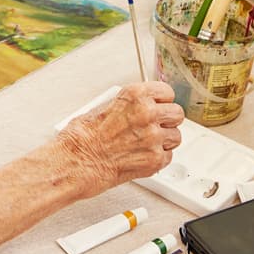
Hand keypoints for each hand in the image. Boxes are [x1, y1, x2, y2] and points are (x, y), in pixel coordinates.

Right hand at [56, 81, 183, 190]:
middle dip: (167, 119)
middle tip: (156, 124)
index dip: (163, 100)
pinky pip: (169, 156)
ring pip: (176, 136)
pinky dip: (158, 157)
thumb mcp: (104, 106)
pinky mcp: (155, 159)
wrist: (77, 161)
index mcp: (135, 96)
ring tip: (146, 142)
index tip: (160, 104)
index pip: (167, 92)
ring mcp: (154, 138)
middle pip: (177, 113)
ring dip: (165, 140)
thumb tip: (139, 105)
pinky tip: (142, 155)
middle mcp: (148, 114)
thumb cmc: (83, 136)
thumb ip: (129, 104)